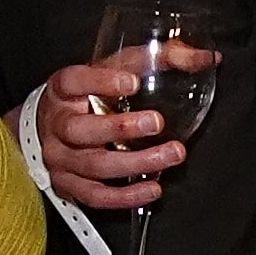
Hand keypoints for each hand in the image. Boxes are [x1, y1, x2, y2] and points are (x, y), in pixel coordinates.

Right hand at [33, 57, 195, 213]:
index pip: (73, 82)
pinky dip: (126, 196)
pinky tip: (152, 187)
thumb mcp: (113, 70)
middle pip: (80, 130)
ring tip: (171, 155)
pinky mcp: (69, 185)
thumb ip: (156, 59)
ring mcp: (60, 158)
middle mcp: (56, 125)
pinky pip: (96, 196)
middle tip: (156, 123)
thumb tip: (205, 58)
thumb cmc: (87, 96)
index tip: (132, 82)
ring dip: (136, 163)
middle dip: (120, 128)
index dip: (100, 81)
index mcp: (62, 91)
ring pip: (93, 165)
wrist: (50, 128)